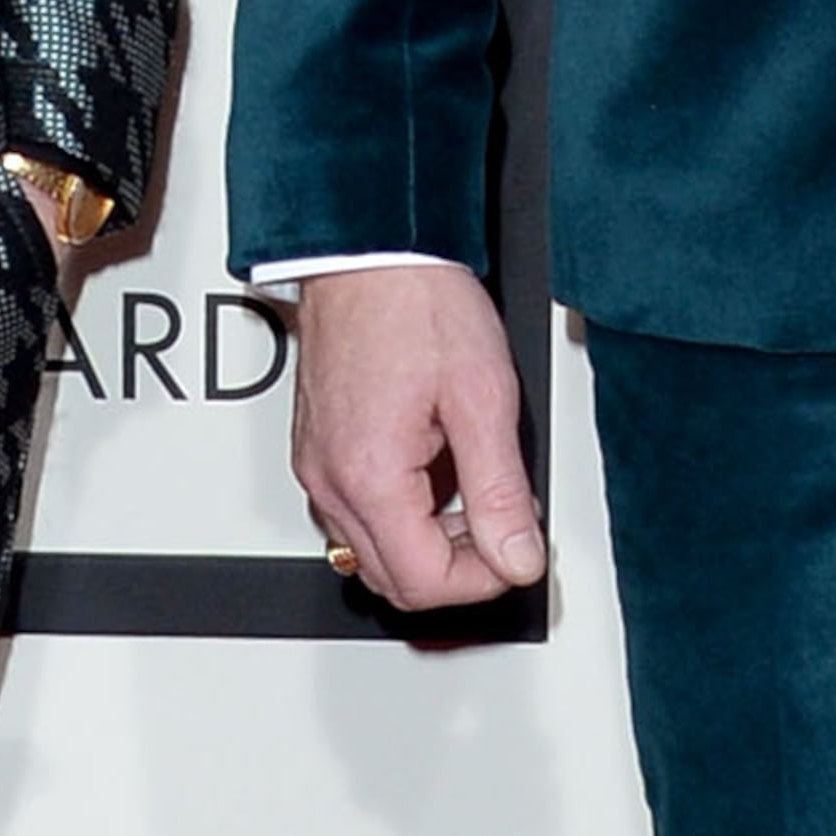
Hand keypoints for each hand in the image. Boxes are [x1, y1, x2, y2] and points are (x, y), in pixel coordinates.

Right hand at [289, 261, 546, 611]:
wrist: (370, 253)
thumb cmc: (417, 304)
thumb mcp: (482, 398)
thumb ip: (500, 491)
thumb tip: (518, 556)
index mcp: (368, 474)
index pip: (423, 582)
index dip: (483, 578)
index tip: (517, 549)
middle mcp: (329, 480)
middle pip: (393, 580)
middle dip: (457, 566)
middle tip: (501, 523)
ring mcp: (317, 467)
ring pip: (371, 553)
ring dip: (428, 541)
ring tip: (472, 490)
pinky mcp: (317, 451)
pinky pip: (356, 512)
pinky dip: (402, 512)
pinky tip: (436, 470)